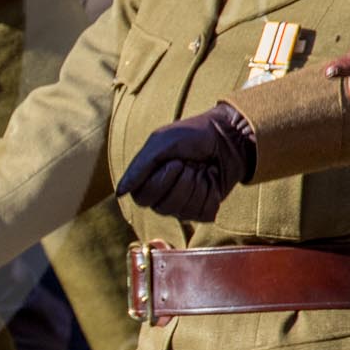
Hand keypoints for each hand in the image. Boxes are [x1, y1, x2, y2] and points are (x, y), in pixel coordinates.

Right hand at [115, 103, 256, 221]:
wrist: (229, 136)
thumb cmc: (193, 135)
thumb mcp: (162, 143)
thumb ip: (139, 168)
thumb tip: (120, 193)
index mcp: (147, 179)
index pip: (142, 198)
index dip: (161, 182)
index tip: (176, 162)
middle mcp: (162, 195)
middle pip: (163, 207)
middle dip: (182, 182)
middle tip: (190, 164)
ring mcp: (182, 205)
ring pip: (184, 212)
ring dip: (198, 186)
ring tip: (202, 170)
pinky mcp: (203, 210)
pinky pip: (202, 214)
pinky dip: (211, 194)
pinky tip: (212, 180)